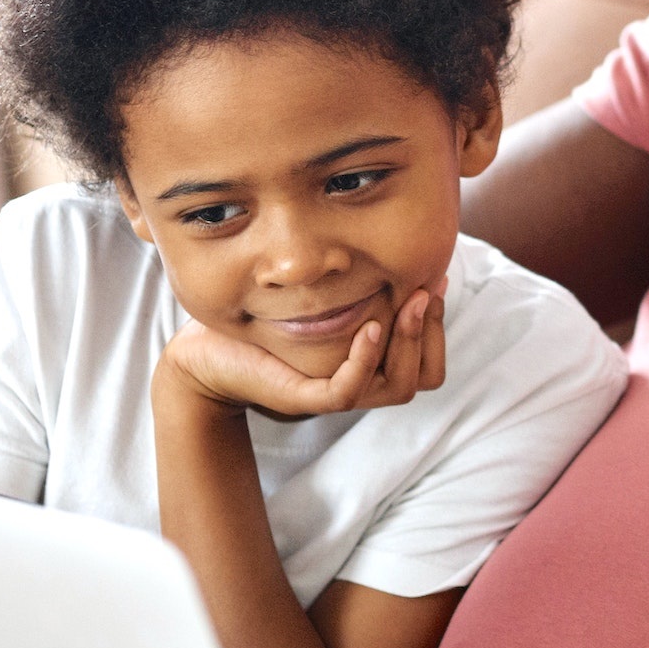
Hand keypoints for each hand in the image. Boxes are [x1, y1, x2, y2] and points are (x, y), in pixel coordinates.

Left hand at [158, 290, 446, 421]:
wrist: (208, 349)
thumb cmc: (267, 318)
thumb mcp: (330, 296)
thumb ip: (368, 287)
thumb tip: (404, 250)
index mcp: (372, 369)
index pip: (432, 366)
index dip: (441, 327)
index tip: (436, 280)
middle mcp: (361, 386)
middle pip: (426, 376)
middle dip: (432, 329)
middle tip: (426, 287)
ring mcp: (334, 393)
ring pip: (399, 387)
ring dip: (409, 342)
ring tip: (408, 302)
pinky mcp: (304, 397)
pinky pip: (347, 390)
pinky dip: (364, 360)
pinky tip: (370, 326)